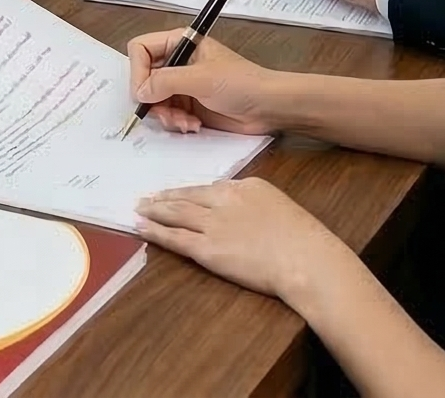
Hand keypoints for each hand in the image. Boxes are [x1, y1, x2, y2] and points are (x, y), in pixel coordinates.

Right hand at [126, 30, 278, 134]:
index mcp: (180, 42)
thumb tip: (140, 93)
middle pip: (144, 78)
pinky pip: (167, 115)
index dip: (137, 71)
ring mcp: (182, 85)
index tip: (144, 93)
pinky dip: (176, 123)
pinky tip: (193, 126)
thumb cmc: (241, 83)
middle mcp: (177, 62)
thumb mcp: (202, 79)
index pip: (140, 49)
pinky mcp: (189, 106)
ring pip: (154, 101)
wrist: (269, 107)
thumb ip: (166, 81)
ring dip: (166, 115)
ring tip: (186, 122)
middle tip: (166, 113)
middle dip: (153, 100)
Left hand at [136, 177, 354, 303]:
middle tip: (147, 197)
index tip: (179, 194)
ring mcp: (214, 224)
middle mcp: (225, 200)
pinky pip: (175, 238)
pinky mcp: (207, 249)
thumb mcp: (280, 208)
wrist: (305, 258)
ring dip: (154, 210)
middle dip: (165, 197)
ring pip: (176, 213)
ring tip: (138, 208)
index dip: (191, 192)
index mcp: (246, 186)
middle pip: (188, 196)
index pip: (211, 188)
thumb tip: (244, 214)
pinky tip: (141, 227)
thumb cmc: (303, 239)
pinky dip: (155, 231)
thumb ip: (257, 207)